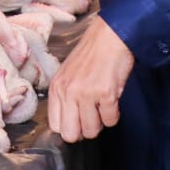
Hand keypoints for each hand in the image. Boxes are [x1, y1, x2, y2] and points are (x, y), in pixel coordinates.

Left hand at [45, 17, 134, 143]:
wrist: (111, 35)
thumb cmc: (92, 53)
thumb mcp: (68, 73)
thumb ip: (64, 96)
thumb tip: (69, 122)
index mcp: (56, 87)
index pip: (55, 126)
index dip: (69, 127)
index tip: (78, 120)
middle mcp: (68, 92)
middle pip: (70, 134)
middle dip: (84, 130)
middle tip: (92, 117)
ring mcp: (86, 94)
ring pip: (91, 131)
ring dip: (100, 122)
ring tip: (102, 105)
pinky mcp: (106, 94)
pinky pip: (111, 121)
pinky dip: (114, 114)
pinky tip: (112, 100)